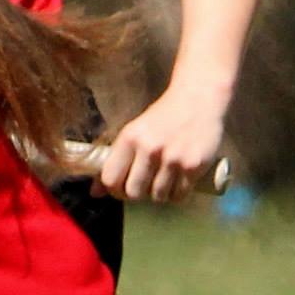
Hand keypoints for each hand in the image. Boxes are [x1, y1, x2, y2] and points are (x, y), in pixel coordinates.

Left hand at [95, 89, 226, 202]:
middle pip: (133, 193)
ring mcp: (173, 158)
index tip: (122, 187)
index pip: (110, 179)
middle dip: (138, 194)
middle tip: (145, 186)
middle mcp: (149, 148)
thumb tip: (95, 193)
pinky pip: (179, 195)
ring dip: (159, 194)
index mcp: (129, 138)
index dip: (114, 190)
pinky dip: (177, 193)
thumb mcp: (134, 132)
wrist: (199, 98)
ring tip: (164, 180)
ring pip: (157, 196)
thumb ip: (115, 161)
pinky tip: (178, 181)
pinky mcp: (194, 165)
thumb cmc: (163, 117)